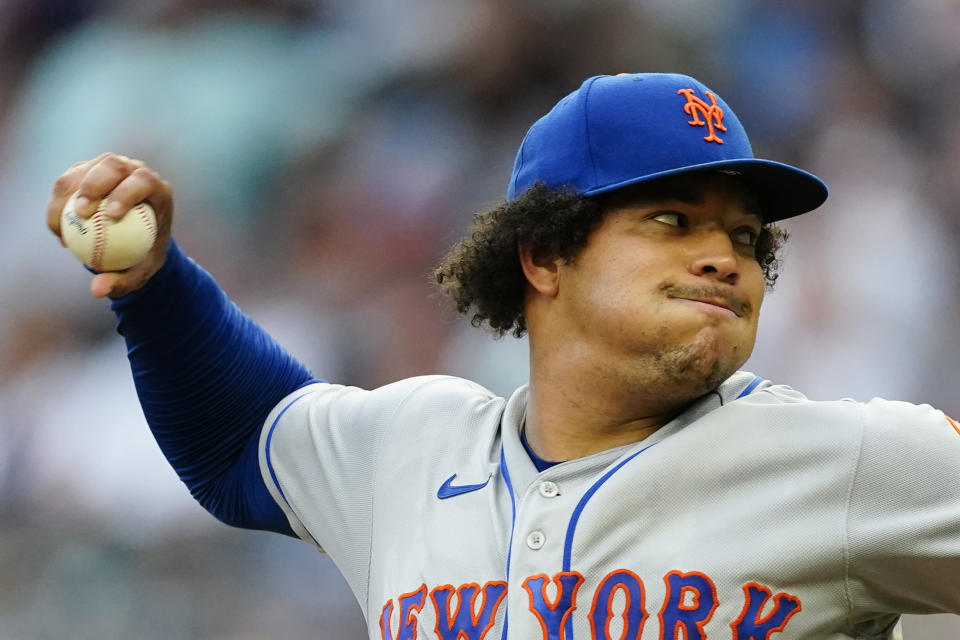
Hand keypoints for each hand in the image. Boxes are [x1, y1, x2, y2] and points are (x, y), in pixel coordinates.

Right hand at [47, 153, 173, 298]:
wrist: (134, 243)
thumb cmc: (142, 257)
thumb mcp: (139, 273)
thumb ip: (122, 281)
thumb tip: (97, 290)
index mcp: (156, 188)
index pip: (143, 181)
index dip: (127, 192)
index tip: (111, 215)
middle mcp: (133, 170)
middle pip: (112, 165)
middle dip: (93, 185)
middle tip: (80, 212)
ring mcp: (109, 168)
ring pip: (84, 169)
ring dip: (69, 193)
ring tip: (60, 224)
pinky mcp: (87, 171)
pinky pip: (67, 182)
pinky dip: (58, 203)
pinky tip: (56, 229)